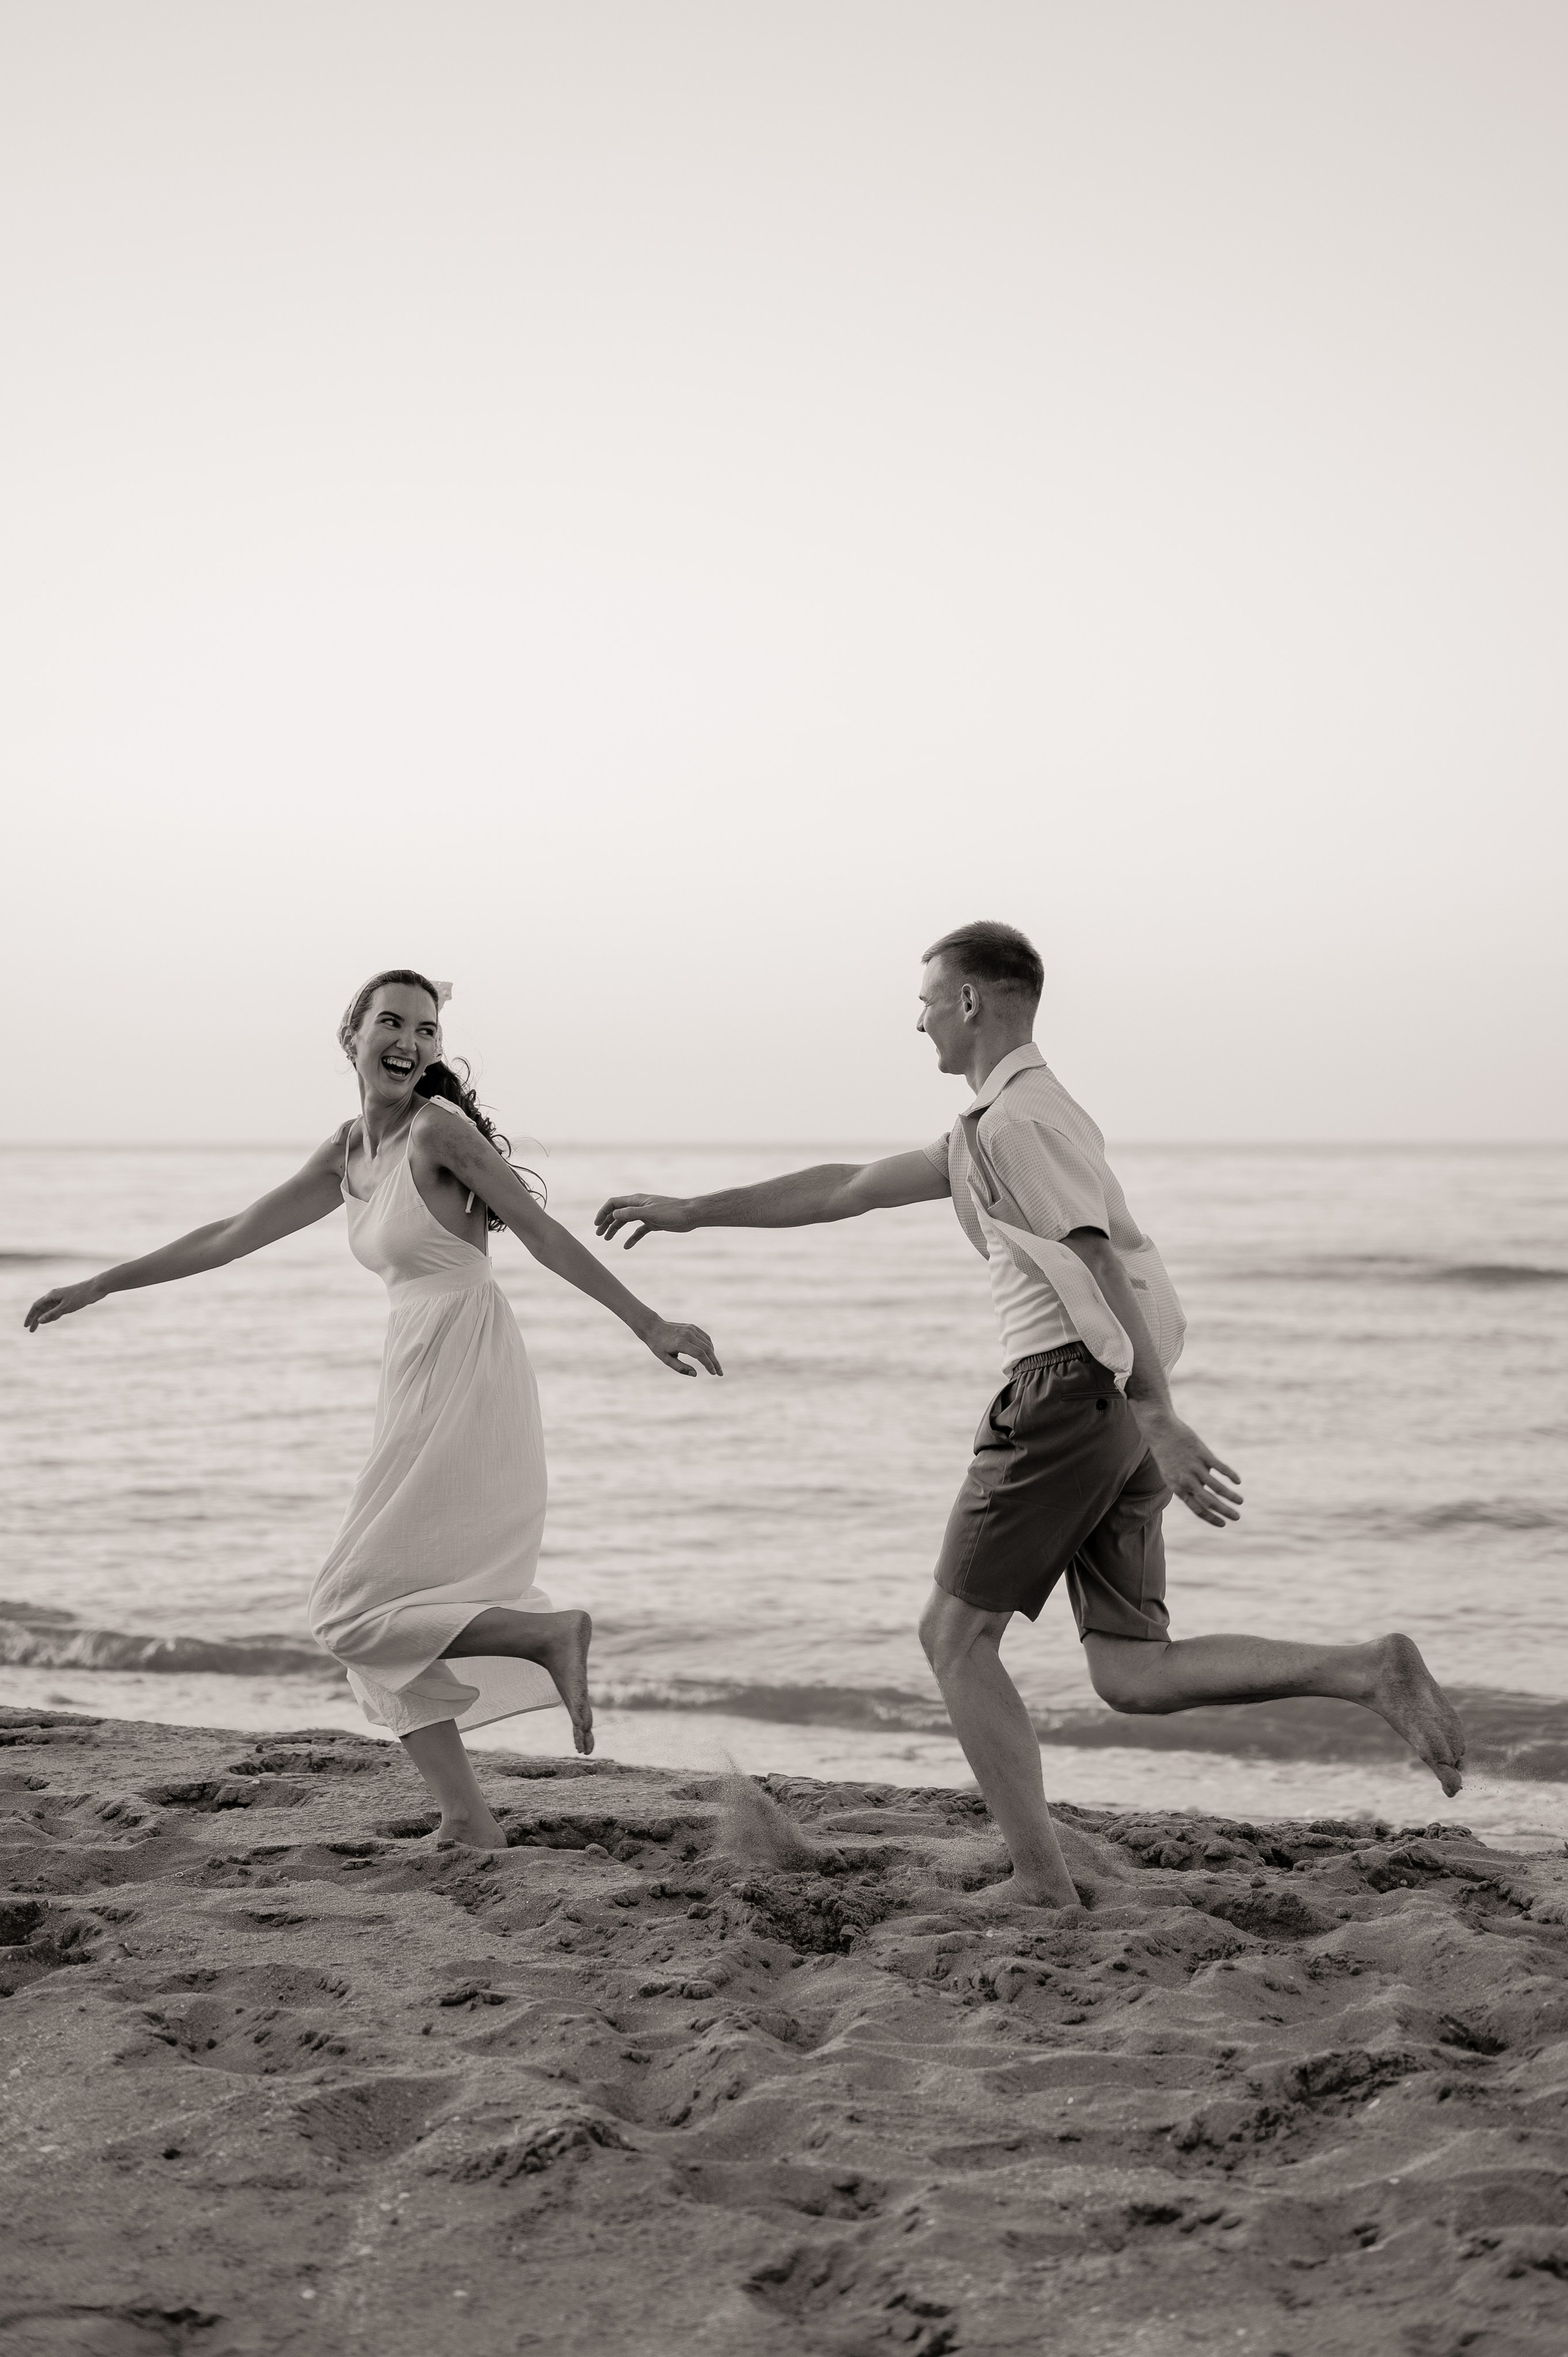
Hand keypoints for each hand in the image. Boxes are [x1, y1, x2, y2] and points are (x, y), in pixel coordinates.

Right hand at [24, 1278, 105, 1332]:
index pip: (36, 1306)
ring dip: (43, 1317)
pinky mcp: (68, 1300)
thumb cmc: (80, 1296)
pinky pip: (56, 1308)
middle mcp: (54, 1296)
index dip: (30, 1316)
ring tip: (37, 1327)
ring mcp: (61, 1298)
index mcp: (51, 1295)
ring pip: (48, 1308)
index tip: (26, 1326)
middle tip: (31, 1330)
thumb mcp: (66, 1307)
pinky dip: (52, 1315)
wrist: (95, 1288)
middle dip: (35, 1319)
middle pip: (41, 1308)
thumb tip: (40, 1321)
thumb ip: (52, 1314)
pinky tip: (52, 1319)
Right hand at [596, 1194, 690, 1249]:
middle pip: (618, 1213)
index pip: (614, 1203)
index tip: (596, 1224)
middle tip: (599, 1234)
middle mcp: (639, 1206)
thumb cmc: (672, 1211)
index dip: (603, 1212)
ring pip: (626, 1221)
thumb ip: (631, 1213)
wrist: (690, 1215)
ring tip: (607, 1239)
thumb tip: (614, 1214)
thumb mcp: (649, 1213)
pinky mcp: (653, 1223)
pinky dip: (632, 1238)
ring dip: (615, 1229)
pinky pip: (639, 1231)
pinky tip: (626, 1246)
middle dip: (606, 1222)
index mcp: (637, 1200)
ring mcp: (646, 1215)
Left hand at [641, 1319, 722, 1378]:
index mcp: (681, 1343)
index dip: (708, 1364)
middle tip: (720, 1373)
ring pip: (708, 1343)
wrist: (653, 1327)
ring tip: (715, 1366)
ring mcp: (691, 1329)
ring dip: (713, 1355)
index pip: (700, 1354)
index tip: (713, 1373)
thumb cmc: (657, 1345)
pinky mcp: (692, 1327)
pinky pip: (705, 1337)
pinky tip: (710, 1355)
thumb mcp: (665, 1359)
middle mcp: (688, 1334)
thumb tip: (695, 1374)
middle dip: (715, 1362)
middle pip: (707, 1349)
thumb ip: (680, 1367)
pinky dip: (710, 1346)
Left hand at [1132, 1404, 1242, 1526]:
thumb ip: (1188, 1482)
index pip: (1197, 1508)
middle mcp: (1186, 1480)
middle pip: (1209, 1502)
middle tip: (1237, 1518)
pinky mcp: (1201, 1453)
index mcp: (1177, 1487)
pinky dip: (1230, 1475)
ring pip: (1216, 1487)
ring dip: (1231, 1496)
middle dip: (1224, 1511)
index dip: (1211, 1518)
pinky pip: (1219, 1467)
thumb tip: (1206, 1487)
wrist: (1159, 1430)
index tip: (1223, 1524)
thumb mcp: (1171, 1472)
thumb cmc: (1165, 1451)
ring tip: (1241, 1501)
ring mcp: (1194, 1467)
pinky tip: (1237, 1481)